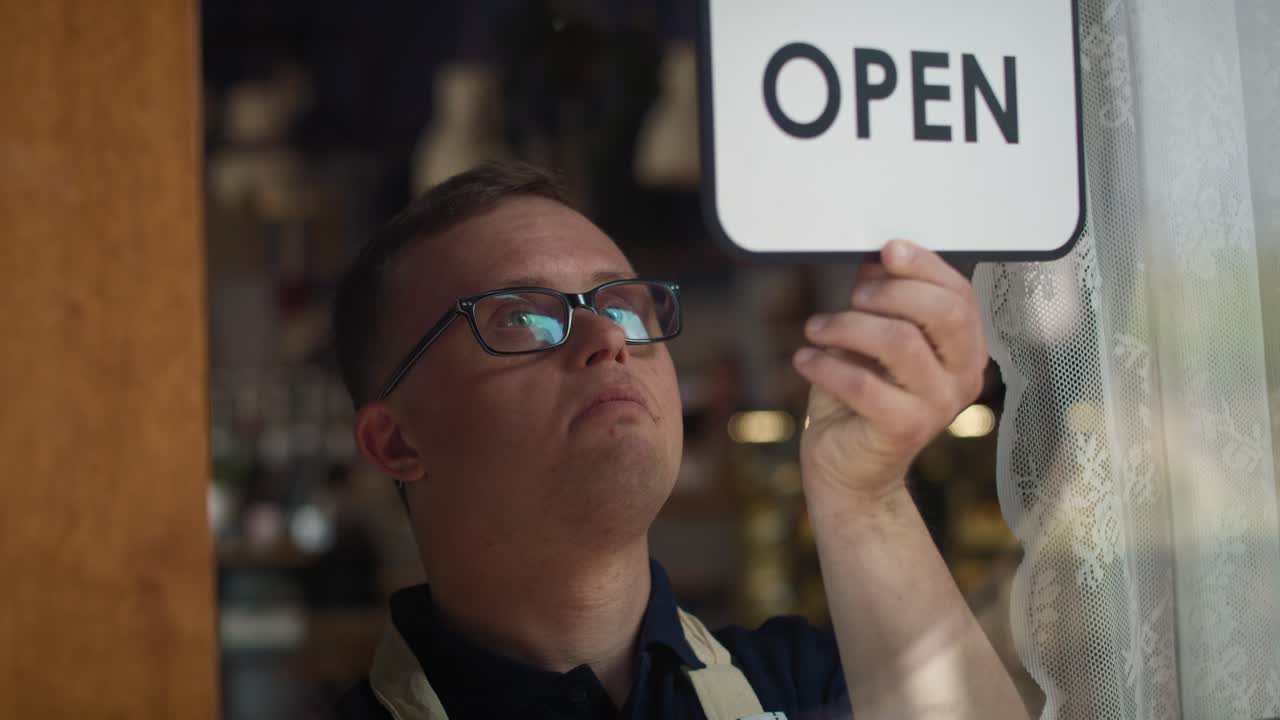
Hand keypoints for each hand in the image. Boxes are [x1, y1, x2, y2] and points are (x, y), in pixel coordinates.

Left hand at [793, 239, 987, 506]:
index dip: (924, 265)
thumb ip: (882, 302)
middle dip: (890, 291)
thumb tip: (875, 255)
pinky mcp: (904, 430)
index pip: (960, 296)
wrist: (848, 471)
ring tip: (817, 329)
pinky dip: (825, 364)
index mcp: (965, 352)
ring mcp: (938, 407)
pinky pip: (862, 382)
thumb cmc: (860, 401)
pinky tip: (805, 359)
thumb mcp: (872, 341)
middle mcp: (962, 379)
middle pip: (942, 313)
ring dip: (848, 325)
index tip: (887, 249)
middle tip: (853, 296)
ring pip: (899, 341)